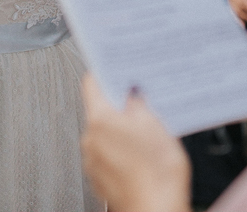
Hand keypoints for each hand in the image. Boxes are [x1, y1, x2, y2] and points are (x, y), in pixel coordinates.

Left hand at [80, 75, 189, 211]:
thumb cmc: (157, 175)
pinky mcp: (100, 178)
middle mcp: (90, 138)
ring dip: (122, 130)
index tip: (115, 68)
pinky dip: (122, 151)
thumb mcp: (155, 125)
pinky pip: (109, 154)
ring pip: (105, 133)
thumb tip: (132, 93)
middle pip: (100, 109)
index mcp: (99, 119)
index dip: (106, 72)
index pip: (92, 83)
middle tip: (142, 105)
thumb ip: (138, 103)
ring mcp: (93, 160)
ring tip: (147, 137)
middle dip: (120, 106)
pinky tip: (142, 156)